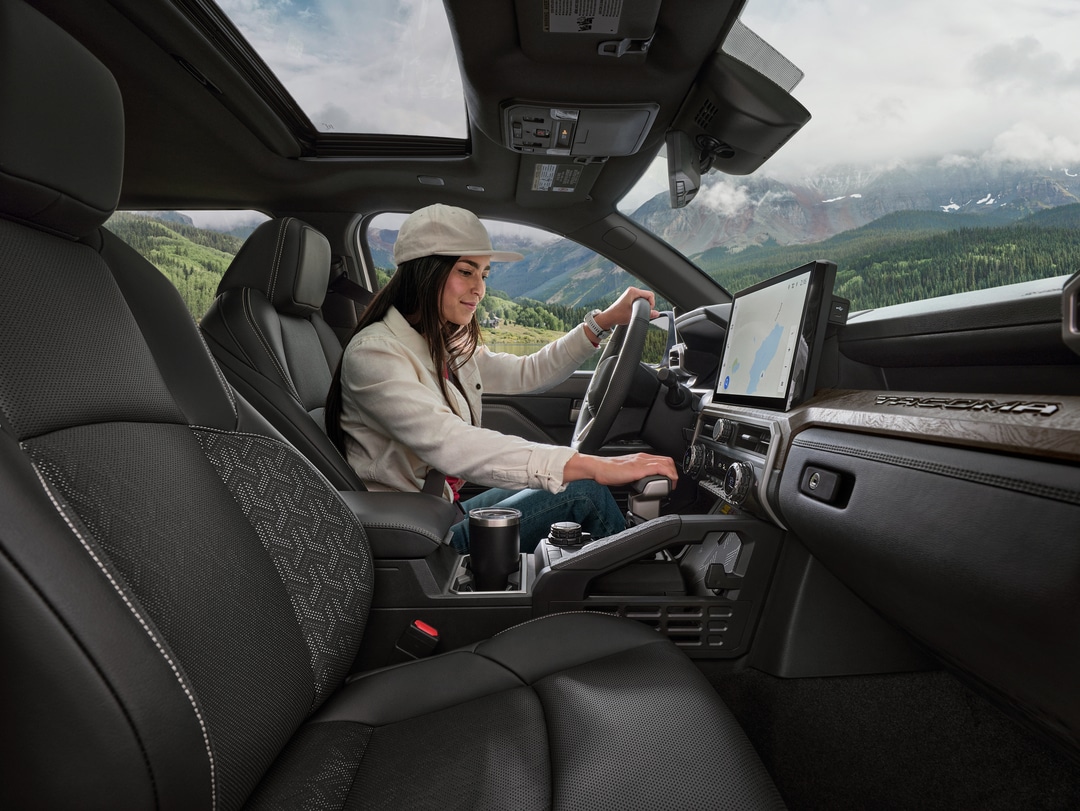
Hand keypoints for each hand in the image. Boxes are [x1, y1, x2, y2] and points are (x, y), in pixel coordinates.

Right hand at [563, 452, 678, 486]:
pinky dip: (668, 475)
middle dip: (674, 472)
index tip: (670, 480)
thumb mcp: (627, 473)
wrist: (598, 468)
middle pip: (667, 460)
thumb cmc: (608, 471)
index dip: (670, 469)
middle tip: (673, 483)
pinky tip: (668, 482)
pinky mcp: (639, 469)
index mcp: (640, 458)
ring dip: (673, 474)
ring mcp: (641, 462)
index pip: (662, 460)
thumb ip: (637, 476)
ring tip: (672, 485)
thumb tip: (643, 485)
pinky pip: (659, 468)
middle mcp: (643, 458)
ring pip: (666, 463)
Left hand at [593, 286, 658, 332]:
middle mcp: (632, 291)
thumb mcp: (635, 315)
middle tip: (642, 312)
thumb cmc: (618, 315)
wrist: (609, 317)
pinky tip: (635, 311)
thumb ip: (648, 314)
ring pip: (644, 299)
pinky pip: (639, 300)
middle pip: (647, 296)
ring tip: (637, 312)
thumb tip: (657, 313)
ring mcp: (630, 294)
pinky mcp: (629, 298)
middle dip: (647, 305)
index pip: (650, 294)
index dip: (652, 304)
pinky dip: (640, 306)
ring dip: (643, 306)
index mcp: (633, 291)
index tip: (648, 311)